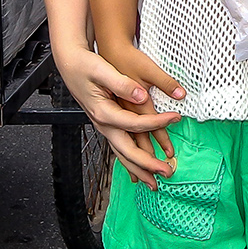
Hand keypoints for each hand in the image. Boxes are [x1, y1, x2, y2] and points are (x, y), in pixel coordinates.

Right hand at [53, 41, 182, 186]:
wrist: (70, 65)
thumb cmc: (85, 66)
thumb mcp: (102, 71)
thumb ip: (121, 84)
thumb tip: (140, 95)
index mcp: (104, 112)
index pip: (136, 123)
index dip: (157, 123)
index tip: (176, 119)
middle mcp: (104, 124)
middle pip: (127, 150)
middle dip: (147, 165)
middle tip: (167, 172)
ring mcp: (105, 126)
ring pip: (122, 154)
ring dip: (139, 170)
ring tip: (153, 183)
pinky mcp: (107, 124)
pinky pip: (120, 148)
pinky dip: (130, 162)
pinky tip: (136, 171)